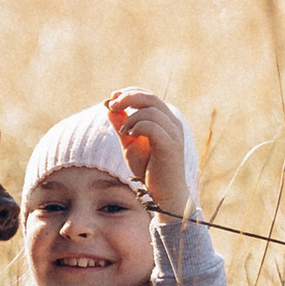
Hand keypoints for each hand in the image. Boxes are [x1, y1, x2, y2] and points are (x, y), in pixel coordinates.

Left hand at [104, 87, 189, 215]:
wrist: (163, 193)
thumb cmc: (148, 169)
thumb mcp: (130, 144)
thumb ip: (122, 126)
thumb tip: (110, 108)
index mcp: (165, 121)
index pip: (149, 96)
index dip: (130, 92)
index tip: (112, 97)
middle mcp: (173, 124)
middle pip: (151, 98)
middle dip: (128, 97)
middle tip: (112, 105)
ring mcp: (174, 134)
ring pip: (152, 110)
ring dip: (131, 117)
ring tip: (124, 131)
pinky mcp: (171, 146)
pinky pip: (153, 127)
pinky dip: (137, 126)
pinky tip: (130, 135)